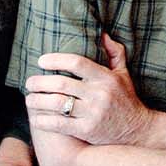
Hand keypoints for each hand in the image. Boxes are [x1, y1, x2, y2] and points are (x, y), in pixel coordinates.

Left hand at [25, 34, 151, 145]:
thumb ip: (115, 53)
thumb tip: (103, 34)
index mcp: (106, 78)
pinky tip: (35, 119)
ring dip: (38, 101)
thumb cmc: (127, 100)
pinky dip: (44, 121)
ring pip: (58, 104)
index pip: (77, 63)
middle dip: (40, 82)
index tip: (41, 61)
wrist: (138, 131)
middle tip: (29, 82)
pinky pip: (60, 125)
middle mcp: (99, 94)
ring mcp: (93, 113)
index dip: (56, 60)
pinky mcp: (88, 130)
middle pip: (62, 84)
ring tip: (28, 99)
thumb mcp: (124, 74)